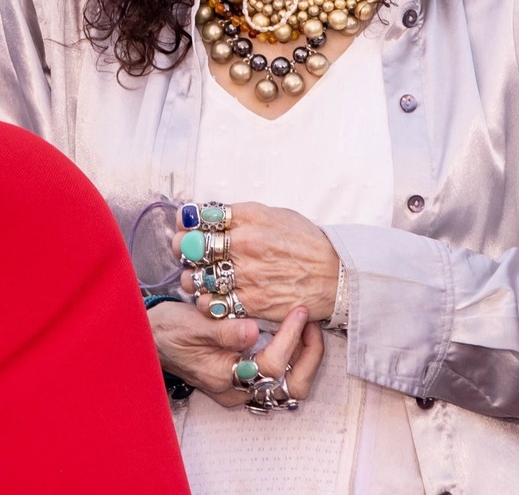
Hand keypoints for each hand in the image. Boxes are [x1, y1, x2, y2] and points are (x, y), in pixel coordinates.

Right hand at [147, 300, 322, 405]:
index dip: (290, 338)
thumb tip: (253, 332)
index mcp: (223, 376)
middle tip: (311, 323)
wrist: (148, 339)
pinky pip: (278, 375)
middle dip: (309, 356)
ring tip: (307, 326)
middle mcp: (235, 389)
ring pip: (289, 385)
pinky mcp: (241, 377)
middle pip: (290, 388)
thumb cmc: (167, 330)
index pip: (271, 365)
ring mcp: (240, 386)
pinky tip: (293, 332)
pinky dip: (293, 356)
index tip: (298, 311)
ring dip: (305, 357)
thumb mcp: (193, 324)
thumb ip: (224, 330)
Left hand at [174, 202, 339, 322]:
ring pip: (195, 278)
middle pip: (191, 246)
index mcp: (250, 218)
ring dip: (190, 277)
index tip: (186, 225)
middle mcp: (245, 244)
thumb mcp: (276, 214)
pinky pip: (212, 304)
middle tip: (185, 251)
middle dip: (183, 248)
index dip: (187, 221)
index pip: (201, 217)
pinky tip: (211, 295)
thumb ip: (242, 215)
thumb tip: (210, 215)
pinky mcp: (251, 303)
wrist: (335, 274)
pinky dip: (205, 301)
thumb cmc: (306, 242)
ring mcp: (247, 275)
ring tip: (197, 275)